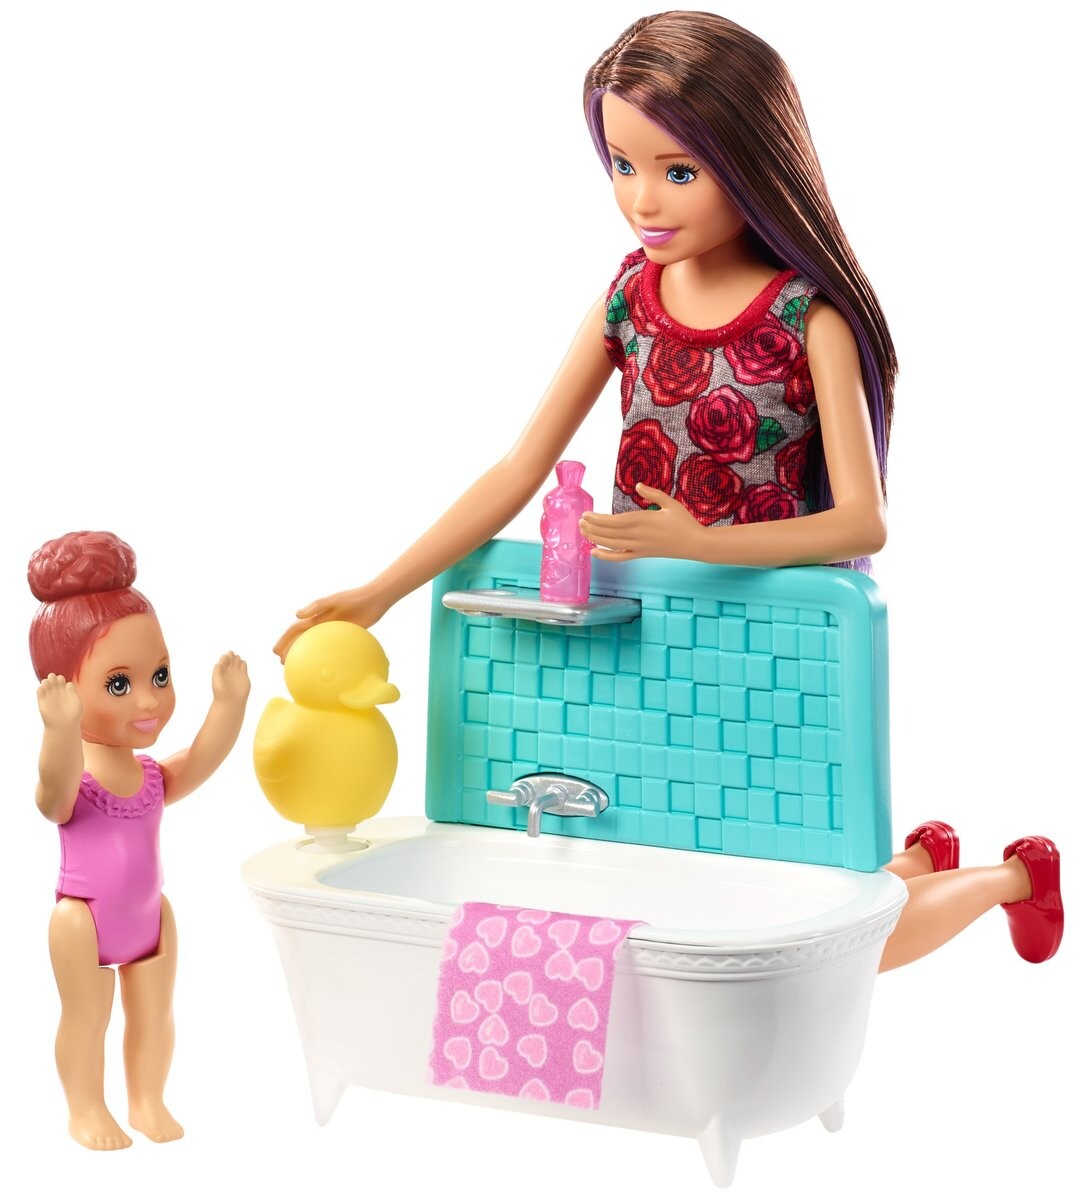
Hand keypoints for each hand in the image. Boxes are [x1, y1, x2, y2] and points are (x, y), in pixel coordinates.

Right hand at [37, 674, 82, 729]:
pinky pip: (39, 691)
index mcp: (66, 691)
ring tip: (48, 683)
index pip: (61, 680)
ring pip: (46, 684)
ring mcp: (49, 697)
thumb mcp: (77, 701)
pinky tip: (43, 689)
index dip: (61, 680)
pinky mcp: (41, 702)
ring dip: (46, 681)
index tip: (64, 685)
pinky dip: (40, 688)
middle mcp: (57, 693)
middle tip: (55, 680)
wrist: (63, 726)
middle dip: (53, 677)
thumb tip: (68, 684)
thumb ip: (73, 691)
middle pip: (53, 680)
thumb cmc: (74, 715)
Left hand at [211, 653, 250, 705]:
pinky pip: (244, 665)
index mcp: (221, 670)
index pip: (223, 658)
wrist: (230, 702)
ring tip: (236, 662)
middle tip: (231, 658)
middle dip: (231, 655)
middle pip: (231, 657)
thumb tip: (219, 662)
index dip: (225, 657)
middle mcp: (228, 670)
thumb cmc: (221, 692)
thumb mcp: (216, 680)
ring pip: (237, 660)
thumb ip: (218, 670)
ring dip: (237, 658)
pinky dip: (243, 662)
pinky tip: (241, 665)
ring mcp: (236, 672)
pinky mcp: (244, 675)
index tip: (225, 660)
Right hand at [274, 584, 388, 661]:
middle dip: (290, 649)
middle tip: (283, 664)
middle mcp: (322, 624)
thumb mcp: (333, 600)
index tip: (275, 652)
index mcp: (316, 616)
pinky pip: (331, 648)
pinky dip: (326, 656)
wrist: (374, 600)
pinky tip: (327, 667)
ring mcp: (332, 630)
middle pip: (302, 639)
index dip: (284, 640)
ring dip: (305, 654)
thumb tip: (296, 615)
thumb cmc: (353, 598)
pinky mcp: (345, 635)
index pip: (295, 630)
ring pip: (314, 645)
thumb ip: (315, 606)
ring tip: (299, 668)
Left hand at [579, 485, 706, 561]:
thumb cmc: (684, 521)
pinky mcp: (641, 555)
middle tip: (579, 521)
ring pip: (611, 544)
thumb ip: (653, 493)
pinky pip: (620, 557)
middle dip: (592, 528)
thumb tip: (638, 484)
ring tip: (582, 532)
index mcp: (643, 520)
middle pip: (608, 533)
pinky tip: (593, 552)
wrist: (695, 544)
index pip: (614, 521)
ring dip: (594, 538)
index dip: (598, 519)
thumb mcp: (670, 503)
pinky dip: (605, 556)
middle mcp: (638, 535)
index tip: (586, 514)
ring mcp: (638, 547)